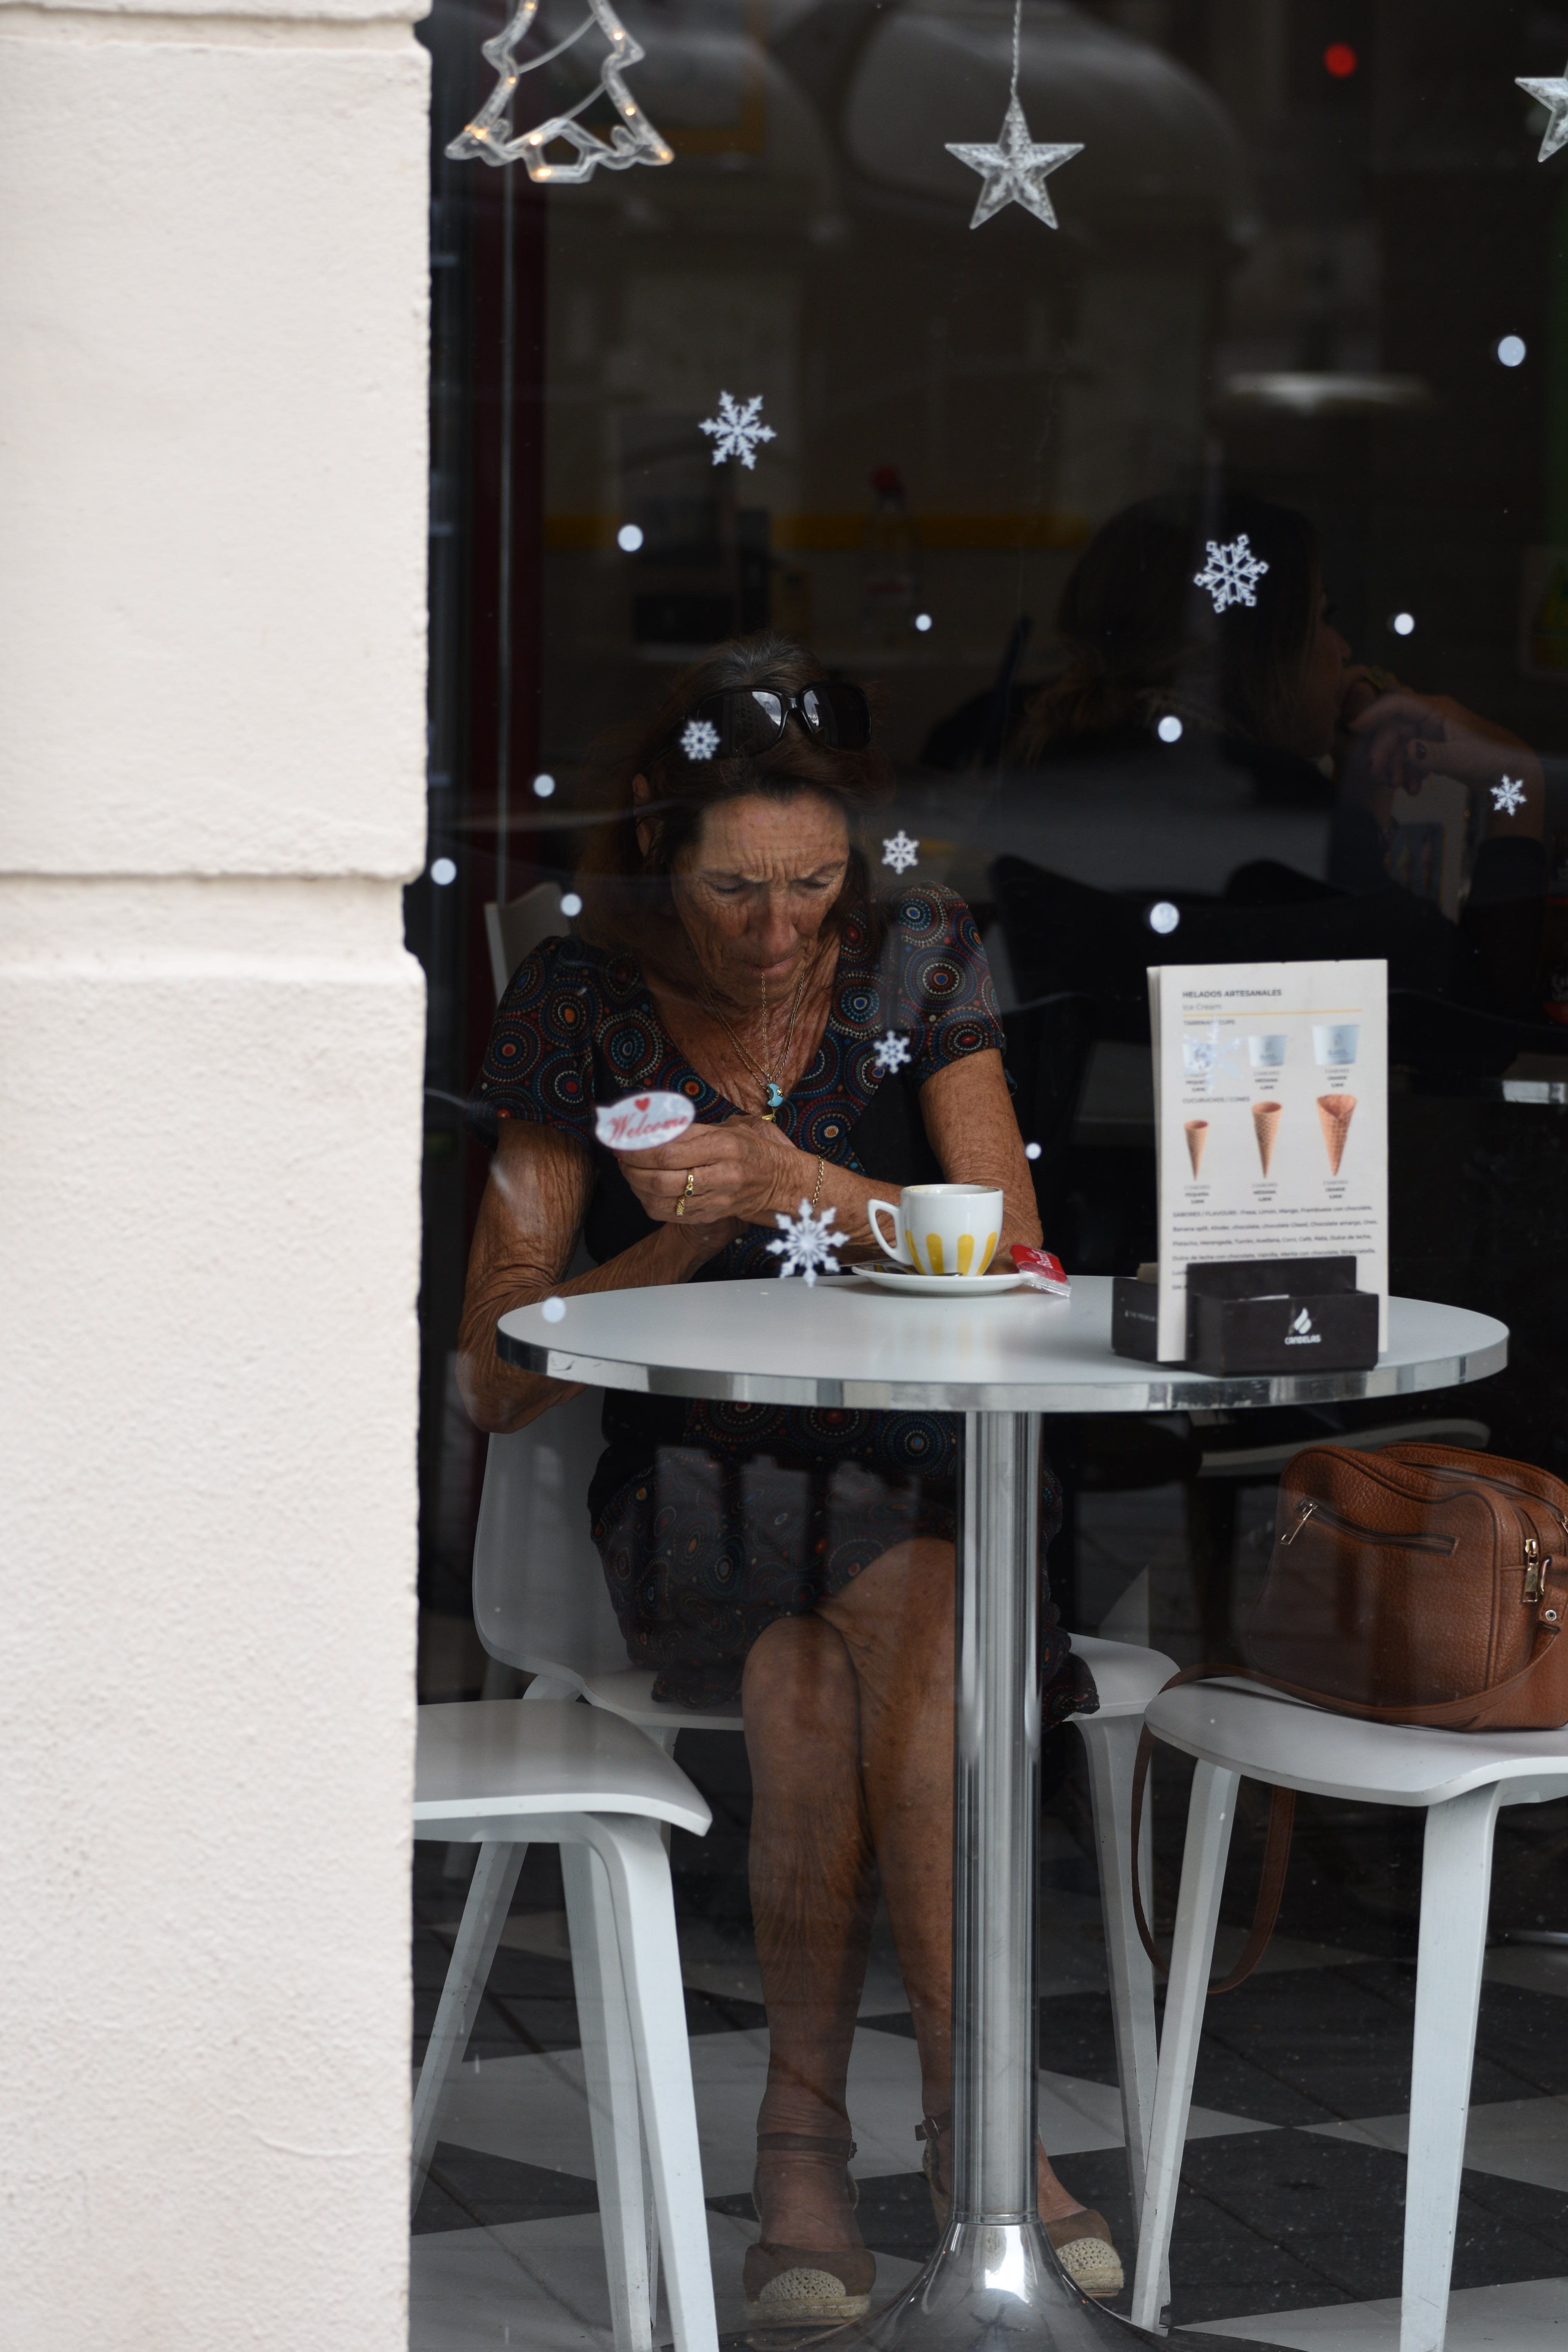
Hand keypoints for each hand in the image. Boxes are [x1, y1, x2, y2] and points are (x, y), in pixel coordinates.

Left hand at [617, 1113, 804, 1229]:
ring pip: (662, 1198)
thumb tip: (653, 1123)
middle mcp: (720, 1174)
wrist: (782, 1184)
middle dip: (631, 1167)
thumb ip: (695, 1127)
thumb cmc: (755, 1149)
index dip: (639, 1147)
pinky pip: (670, 1213)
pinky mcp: (711, 1215)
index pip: (670, 1150)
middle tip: (620, 1155)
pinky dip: (649, 1201)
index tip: (622, 1138)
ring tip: (628, 1170)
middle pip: (661, 1177)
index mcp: (724, 1145)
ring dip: (636, 1184)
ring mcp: (715, 1198)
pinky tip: (643, 1188)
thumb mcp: (732, 1127)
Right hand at [1348, 688, 1541, 828]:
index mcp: (1437, 710)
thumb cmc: (1491, 757)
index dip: (1374, 713)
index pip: (1398, 703)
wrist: (1509, 772)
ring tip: (1400, 787)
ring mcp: (1430, 735)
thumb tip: (1407, 750)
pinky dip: (1407, 773)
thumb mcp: (1461, 757)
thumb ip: (1432, 755)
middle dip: (1384, 752)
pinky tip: (1413, 789)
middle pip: (1394, 729)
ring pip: (1400, 746)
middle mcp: (1430, 719)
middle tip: (1379, 775)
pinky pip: (1410, 758)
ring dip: (1395, 767)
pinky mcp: (1432, 750)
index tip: (1355, 728)